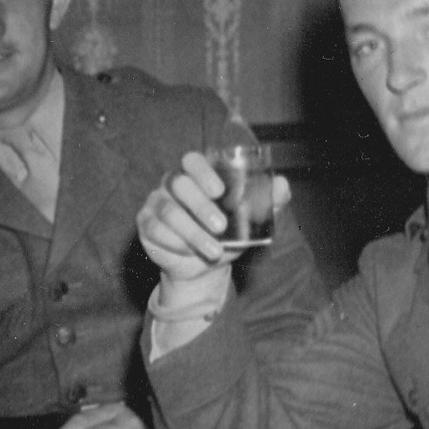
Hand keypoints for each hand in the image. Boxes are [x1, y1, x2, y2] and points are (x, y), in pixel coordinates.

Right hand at [137, 151, 291, 282]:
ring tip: (215, 251)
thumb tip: (282, 185)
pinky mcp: (146, 225)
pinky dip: (176, 244)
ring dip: (193, 234)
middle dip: (201, 206)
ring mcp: (156, 203)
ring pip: (169, 212)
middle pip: (179, 184)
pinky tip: (190, 253)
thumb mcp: (250, 221)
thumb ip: (266, 202)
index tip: (220, 191)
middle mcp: (172, 184)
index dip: (203, 172)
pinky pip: (156, 231)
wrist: (203, 267)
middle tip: (222, 227)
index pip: (192, 161)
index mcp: (196, 175)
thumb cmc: (227, 235)